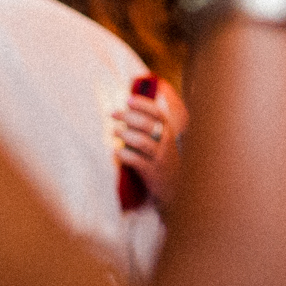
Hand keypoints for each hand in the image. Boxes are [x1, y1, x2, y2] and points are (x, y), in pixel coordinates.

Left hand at [114, 83, 187, 204]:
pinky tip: (116, 151)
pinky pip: (137, 161)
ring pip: (142, 142)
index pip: (157, 113)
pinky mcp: (152, 172)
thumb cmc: (160, 157)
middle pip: (148, 125)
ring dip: (126, 134)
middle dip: (129, 117)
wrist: (172, 185)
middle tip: (113, 113)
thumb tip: (127, 107)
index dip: (143, 105)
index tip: (128, 99)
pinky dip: (125, 155)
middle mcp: (165, 142)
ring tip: (113, 130)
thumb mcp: (160, 140)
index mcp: (167, 131)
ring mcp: (159, 157)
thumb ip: (147, 125)